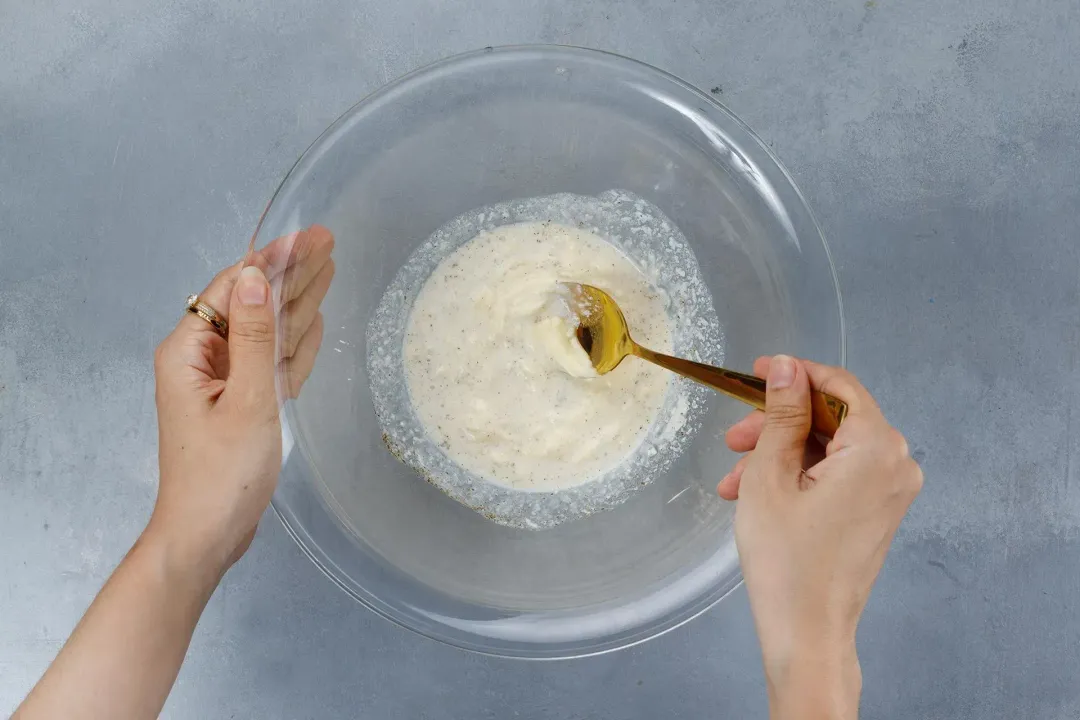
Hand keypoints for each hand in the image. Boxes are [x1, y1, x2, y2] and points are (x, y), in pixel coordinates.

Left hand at [148, 226, 334, 579]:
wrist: (207, 536)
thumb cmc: (223, 474)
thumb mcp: (247, 399)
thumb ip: (253, 336)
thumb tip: (254, 276)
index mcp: (191, 351)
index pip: (234, 286)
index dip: (275, 258)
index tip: (311, 236)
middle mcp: (203, 359)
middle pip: (252, 304)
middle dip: (291, 275)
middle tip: (328, 243)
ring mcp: (222, 383)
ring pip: (265, 333)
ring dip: (297, 304)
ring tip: (326, 269)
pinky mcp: (240, 405)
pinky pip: (269, 364)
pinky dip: (293, 345)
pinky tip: (311, 321)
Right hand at [717, 356, 921, 717]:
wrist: (807, 634)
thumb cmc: (786, 559)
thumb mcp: (769, 474)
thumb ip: (781, 414)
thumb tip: (785, 367)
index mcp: (877, 448)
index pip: (839, 386)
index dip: (794, 374)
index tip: (755, 372)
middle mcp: (897, 464)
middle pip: (833, 418)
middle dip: (778, 424)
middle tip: (733, 439)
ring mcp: (891, 491)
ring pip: (829, 448)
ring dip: (780, 454)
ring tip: (734, 480)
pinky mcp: (878, 512)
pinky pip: (838, 474)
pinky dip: (798, 475)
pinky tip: (757, 493)